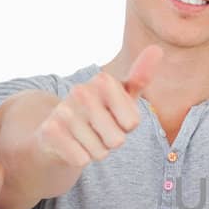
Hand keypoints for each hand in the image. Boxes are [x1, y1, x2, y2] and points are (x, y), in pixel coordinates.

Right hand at [36, 46, 161, 169]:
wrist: (59, 128)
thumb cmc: (99, 110)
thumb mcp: (122, 95)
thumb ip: (140, 76)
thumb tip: (157, 49)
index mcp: (103, 80)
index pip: (132, 123)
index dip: (127, 127)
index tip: (116, 117)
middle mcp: (81, 91)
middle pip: (117, 140)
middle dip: (111, 141)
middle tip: (99, 129)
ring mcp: (64, 110)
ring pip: (99, 152)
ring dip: (95, 150)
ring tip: (85, 136)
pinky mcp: (50, 131)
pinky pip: (81, 159)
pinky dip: (79, 157)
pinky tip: (71, 144)